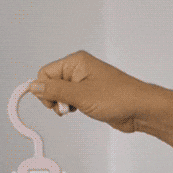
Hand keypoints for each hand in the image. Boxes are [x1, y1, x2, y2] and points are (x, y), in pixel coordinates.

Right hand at [30, 50, 153, 132]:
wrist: (140, 109)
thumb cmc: (118, 98)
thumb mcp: (81, 96)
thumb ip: (55, 91)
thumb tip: (33, 86)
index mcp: (76, 62)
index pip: (44, 73)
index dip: (45, 90)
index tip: (55, 102)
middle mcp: (78, 69)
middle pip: (50, 83)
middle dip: (55, 99)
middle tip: (69, 107)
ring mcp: (84, 81)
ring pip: (60, 93)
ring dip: (63, 105)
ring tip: (77, 109)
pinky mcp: (89, 93)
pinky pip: (70, 99)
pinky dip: (72, 107)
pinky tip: (81, 111)